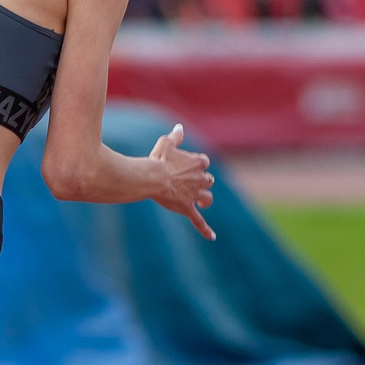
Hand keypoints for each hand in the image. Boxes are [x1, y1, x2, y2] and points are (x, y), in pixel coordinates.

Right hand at [149, 123, 215, 240]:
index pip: (203, 162)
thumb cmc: (157, 159)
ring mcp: (195, 194)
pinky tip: (212, 237)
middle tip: (188, 182)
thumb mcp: (166, 143)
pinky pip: (199, 221)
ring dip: (204, 199)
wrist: (151, 177)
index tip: (184, 165)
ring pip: (207, 198)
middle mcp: (201, 178)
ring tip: (200, 202)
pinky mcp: (188, 208)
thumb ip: (175, 136)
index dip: (196, 165)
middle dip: (200, 182)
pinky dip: (205, 229)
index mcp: (198, 162)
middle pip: (208, 181)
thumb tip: (180, 128)